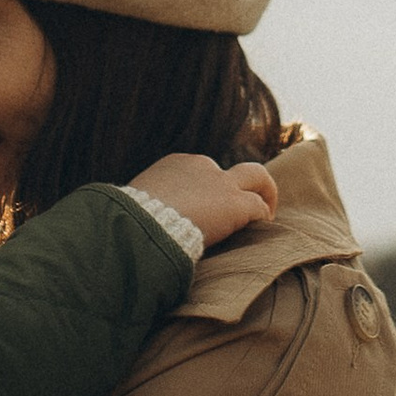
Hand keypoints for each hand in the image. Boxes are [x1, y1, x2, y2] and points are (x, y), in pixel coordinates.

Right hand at [131, 151, 278, 248]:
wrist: (140, 225)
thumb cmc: (129, 220)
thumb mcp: (135, 203)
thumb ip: (147, 206)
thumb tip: (136, 222)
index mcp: (175, 164)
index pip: (200, 172)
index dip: (206, 191)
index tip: (204, 212)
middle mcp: (201, 166)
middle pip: (230, 171)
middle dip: (239, 186)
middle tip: (243, 207)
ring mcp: (221, 183)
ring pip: (257, 177)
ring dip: (265, 194)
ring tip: (267, 214)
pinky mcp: (236, 204)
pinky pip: (259, 208)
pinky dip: (262, 218)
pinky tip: (261, 231)